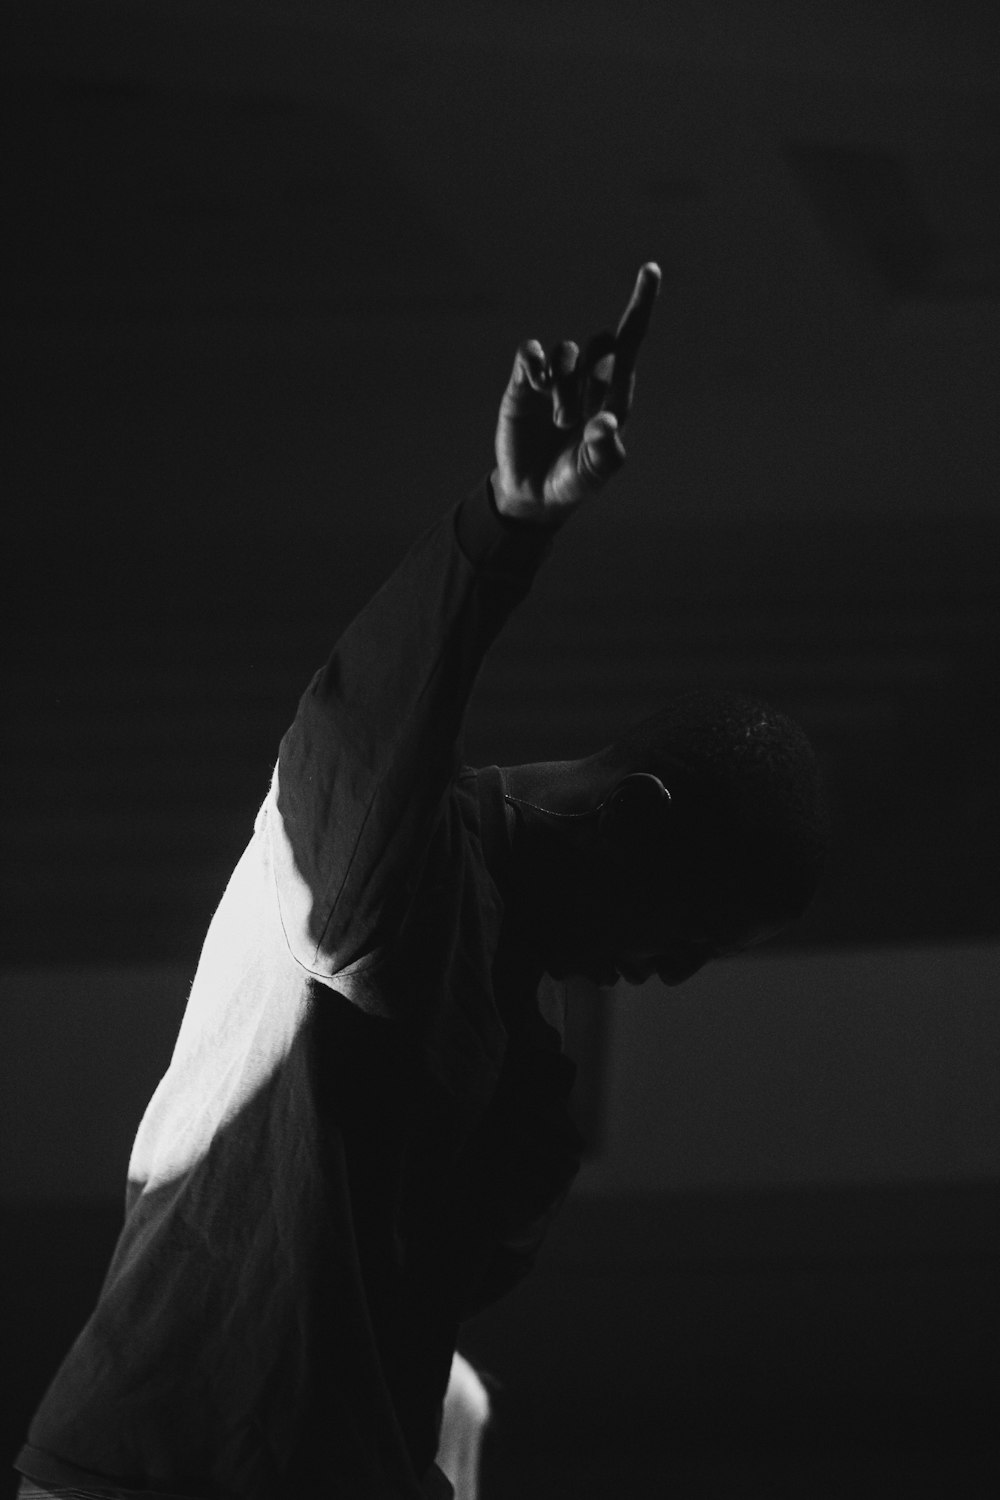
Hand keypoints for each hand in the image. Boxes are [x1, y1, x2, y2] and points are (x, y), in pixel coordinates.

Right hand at [491, 262, 660, 524]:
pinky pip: (531, 352)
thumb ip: (605, 451)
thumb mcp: (595, 474)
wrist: (531, 492)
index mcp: (615, 392)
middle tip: (579, 418)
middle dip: (593, 374)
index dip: (642, 304)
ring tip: (560, 421)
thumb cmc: (573, 481)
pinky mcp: (525, 382)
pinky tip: (535, 384)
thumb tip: (607, 420)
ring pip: (566, 351)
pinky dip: (534, 362)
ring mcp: (556, 378)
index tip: (652, 269)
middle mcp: (588, 377)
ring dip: (564, 385)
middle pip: (600, 342)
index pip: (631, 340)